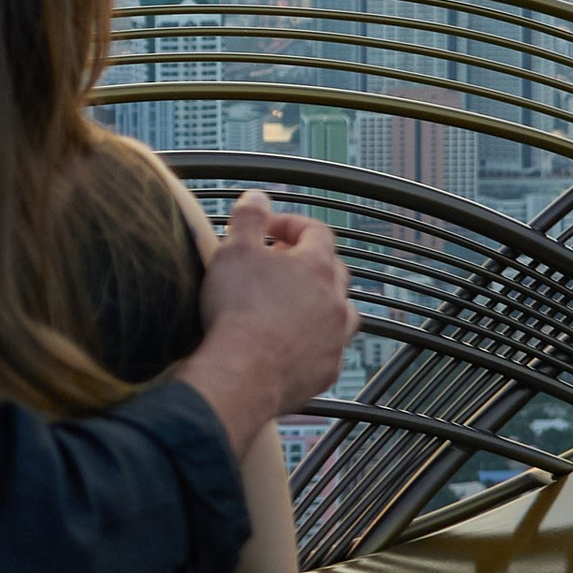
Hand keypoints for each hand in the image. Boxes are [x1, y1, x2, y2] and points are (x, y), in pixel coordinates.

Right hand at [189, 190, 355, 438]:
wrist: (242, 374)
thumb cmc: (236, 312)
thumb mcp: (233, 251)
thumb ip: (248, 218)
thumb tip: (258, 197)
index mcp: (315, 266)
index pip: (316, 232)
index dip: (292, 226)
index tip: (268, 230)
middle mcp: (334, 300)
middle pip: (333, 271)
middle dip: (307, 263)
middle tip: (277, 265)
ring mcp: (334, 338)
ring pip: (340, 312)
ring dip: (319, 304)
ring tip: (292, 305)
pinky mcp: (326, 371)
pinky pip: (328, 350)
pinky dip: (314, 342)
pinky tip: (291, 345)